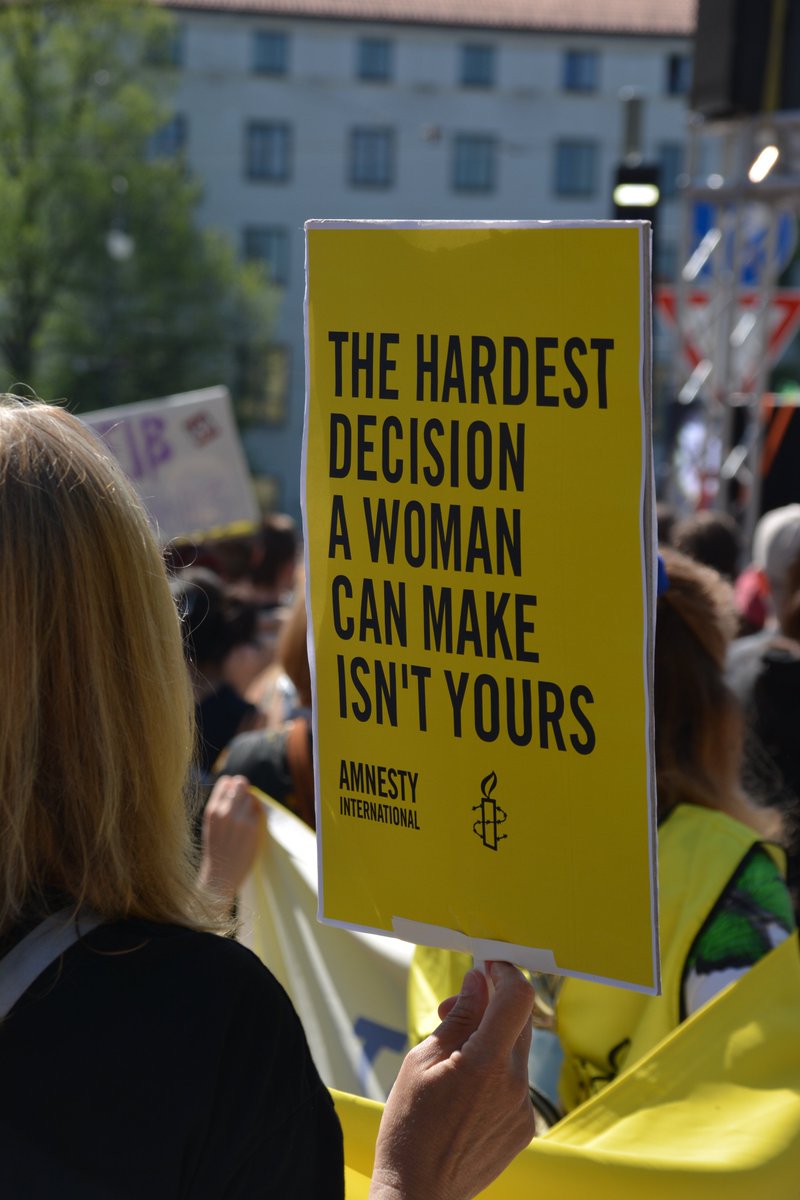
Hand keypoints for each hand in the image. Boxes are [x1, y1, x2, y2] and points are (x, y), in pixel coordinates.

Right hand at [198, 774, 264, 905]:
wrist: (220, 876)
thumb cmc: (217, 849)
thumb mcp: (211, 825)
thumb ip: (222, 806)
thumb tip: (238, 785)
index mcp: (212, 811)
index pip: (226, 782)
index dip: (233, 785)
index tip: (236, 793)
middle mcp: (224, 812)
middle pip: (241, 784)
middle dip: (246, 790)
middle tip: (246, 803)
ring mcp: (239, 819)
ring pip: (252, 797)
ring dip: (253, 805)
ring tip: (247, 819)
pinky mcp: (253, 827)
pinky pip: (260, 811)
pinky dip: (258, 816)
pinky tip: (253, 827)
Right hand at [369, 960, 534, 1199]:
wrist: (417, 1193)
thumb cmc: (409, 1127)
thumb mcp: (421, 1060)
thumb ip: (457, 1017)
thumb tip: (476, 982)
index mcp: (487, 1063)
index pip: (517, 997)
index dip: (505, 972)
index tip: (487, 964)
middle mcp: (515, 1084)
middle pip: (519, 1019)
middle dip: (491, 1002)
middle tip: (455, 1007)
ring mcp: (523, 1109)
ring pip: (516, 1051)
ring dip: (491, 1037)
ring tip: (453, 1053)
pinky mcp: (524, 1128)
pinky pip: (515, 1081)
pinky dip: (496, 1070)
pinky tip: (464, 1087)